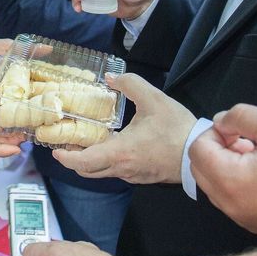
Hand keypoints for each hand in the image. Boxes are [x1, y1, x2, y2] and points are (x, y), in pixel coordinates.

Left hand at [54, 73, 194, 184]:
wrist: (201, 153)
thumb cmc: (176, 128)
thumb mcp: (154, 99)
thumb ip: (130, 84)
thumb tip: (110, 78)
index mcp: (120, 152)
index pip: (84, 162)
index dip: (66, 158)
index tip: (56, 150)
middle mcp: (122, 169)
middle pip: (88, 171)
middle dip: (73, 160)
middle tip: (65, 144)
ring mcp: (132, 176)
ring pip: (102, 173)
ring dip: (89, 161)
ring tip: (83, 142)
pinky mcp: (141, 177)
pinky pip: (116, 172)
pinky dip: (104, 162)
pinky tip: (108, 145)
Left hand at [190, 104, 256, 239]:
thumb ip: (243, 117)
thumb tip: (221, 122)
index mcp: (229, 179)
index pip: (197, 148)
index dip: (216, 133)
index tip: (242, 133)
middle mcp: (227, 203)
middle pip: (199, 167)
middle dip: (218, 149)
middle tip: (249, 143)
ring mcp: (237, 217)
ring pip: (212, 183)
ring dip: (226, 165)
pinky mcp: (249, 223)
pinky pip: (228, 197)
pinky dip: (235, 182)